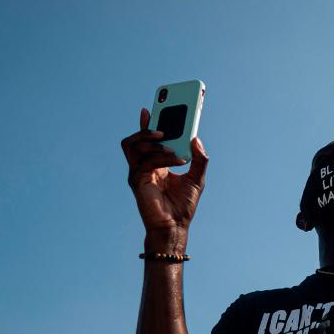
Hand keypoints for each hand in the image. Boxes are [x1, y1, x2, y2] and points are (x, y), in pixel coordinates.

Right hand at [120, 108, 208, 243]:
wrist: (176, 225)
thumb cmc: (184, 204)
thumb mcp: (198, 177)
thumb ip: (199, 158)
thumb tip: (196, 138)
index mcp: (156, 164)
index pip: (147, 140)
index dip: (146, 124)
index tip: (150, 109)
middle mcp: (145, 167)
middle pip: (135, 139)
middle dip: (147, 128)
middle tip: (164, 128)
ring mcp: (138, 173)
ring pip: (134, 145)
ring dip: (153, 141)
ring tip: (170, 142)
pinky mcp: (137, 180)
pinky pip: (144, 160)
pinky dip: (162, 156)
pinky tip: (177, 160)